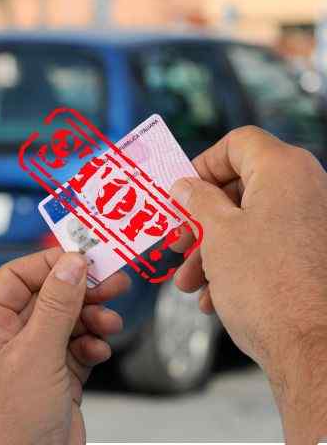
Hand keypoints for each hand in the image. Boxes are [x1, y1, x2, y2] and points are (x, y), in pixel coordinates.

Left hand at [0, 249, 128, 444]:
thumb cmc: (7, 427)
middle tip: (112, 282)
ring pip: (63, 326)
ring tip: (110, 321)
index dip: (49, 265)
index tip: (83, 256)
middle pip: (44, 300)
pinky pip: (74, 353)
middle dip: (78, 291)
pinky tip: (100, 349)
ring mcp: (27, 365)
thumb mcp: (35, 355)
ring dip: (89, 320)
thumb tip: (70, 264)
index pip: (13, 279)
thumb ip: (57, 307)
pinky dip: (91, 348)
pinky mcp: (51, 385)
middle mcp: (1, 344)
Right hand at [171, 126, 326, 443]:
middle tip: (179, 243)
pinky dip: (241, 263)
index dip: (203, 164)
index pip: (237, 143)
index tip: (180, 194)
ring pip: (255, 221)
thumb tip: (186, 185)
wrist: (315, 350)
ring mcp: (318, 224)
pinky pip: (274, 245)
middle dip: (202, 218)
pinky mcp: (319, 256)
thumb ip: (197, 200)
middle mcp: (309, 189)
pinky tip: (216, 296)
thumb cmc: (266, 286)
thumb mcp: (216, 234)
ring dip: (215, 248)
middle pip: (243, 186)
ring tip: (190, 282)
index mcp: (285, 170)